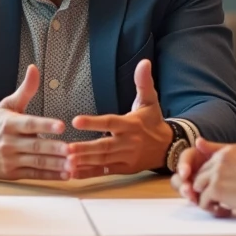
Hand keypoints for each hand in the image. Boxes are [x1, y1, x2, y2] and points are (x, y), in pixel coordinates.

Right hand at [0, 65, 68, 180]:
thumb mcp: (7, 105)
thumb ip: (25, 90)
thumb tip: (34, 69)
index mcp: (10, 123)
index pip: (30, 124)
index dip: (45, 125)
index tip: (61, 126)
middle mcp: (9, 142)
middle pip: (35, 146)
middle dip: (55, 149)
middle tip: (72, 150)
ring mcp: (10, 159)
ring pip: (36, 162)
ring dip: (56, 165)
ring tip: (73, 165)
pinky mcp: (12, 173)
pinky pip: (34, 175)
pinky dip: (50, 176)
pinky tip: (64, 174)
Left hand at [65, 60, 171, 178]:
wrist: (169, 147)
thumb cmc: (153, 121)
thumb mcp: (150, 101)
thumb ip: (143, 83)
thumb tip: (144, 62)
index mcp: (131, 124)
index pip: (110, 122)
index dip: (93, 122)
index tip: (76, 121)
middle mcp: (128, 142)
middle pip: (105, 146)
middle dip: (86, 148)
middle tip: (66, 148)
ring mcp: (126, 158)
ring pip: (103, 160)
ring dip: (85, 161)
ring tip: (66, 161)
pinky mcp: (124, 169)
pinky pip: (105, 171)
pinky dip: (89, 173)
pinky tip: (73, 173)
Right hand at [170, 140, 229, 215]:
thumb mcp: (228, 154)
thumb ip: (213, 148)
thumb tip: (198, 141)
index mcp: (197, 157)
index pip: (185, 158)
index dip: (183, 165)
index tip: (186, 173)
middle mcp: (194, 170)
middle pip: (180, 177)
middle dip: (182, 184)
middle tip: (188, 191)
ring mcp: (197, 184)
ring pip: (185, 190)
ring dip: (188, 195)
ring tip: (195, 200)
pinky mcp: (203, 196)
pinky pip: (197, 201)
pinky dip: (202, 204)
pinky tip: (209, 206)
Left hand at [191, 136, 235, 216]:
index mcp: (231, 149)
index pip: (211, 157)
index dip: (211, 172)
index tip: (212, 182)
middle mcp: (221, 158)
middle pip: (202, 172)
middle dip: (207, 185)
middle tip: (218, 197)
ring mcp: (216, 173)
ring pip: (198, 185)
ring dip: (206, 196)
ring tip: (218, 204)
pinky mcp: (215, 189)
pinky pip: (202, 200)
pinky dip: (210, 207)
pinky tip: (223, 210)